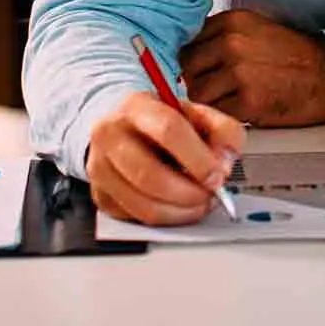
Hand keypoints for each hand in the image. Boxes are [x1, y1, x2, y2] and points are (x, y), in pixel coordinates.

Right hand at [85, 92, 244, 225]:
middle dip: (188, 193)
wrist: (125, 127)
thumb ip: (223, 131)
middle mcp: (110, 135)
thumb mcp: (197, 114)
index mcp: (137, 106)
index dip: (198, 159)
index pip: (167, 130)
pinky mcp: (100, 195)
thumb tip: (224, 164)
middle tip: (210, 195)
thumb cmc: (163, 122)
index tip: (218, 177)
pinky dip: (165, 218)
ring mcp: (100, 167)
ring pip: (143, 204)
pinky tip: (177, 206)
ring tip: (198, 204)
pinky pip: (137, 219)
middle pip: (149, 174)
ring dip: (180, 212)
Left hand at [181, 9, 324, 126]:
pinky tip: (241, 108)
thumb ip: (221, 36)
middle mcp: (231, 43)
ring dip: (208, 100)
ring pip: (197, 92)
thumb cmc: (292, 55)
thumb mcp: (254, 29)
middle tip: (214, 87)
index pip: (187, 40)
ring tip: (229, 99)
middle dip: (197, 79)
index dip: (191, 59)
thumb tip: (188, 53)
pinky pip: (216, 112)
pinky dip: (224, 114)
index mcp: (232, 21)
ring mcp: (238, 72)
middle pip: (187, 66)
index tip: (199, 68)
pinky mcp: (247, 101)